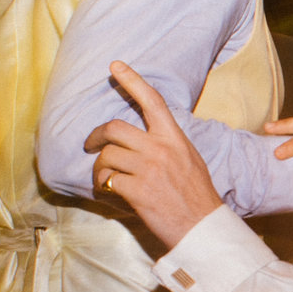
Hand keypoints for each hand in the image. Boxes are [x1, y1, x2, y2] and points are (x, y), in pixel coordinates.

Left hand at [85, 62, 224, 247]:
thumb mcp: (189, 159)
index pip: (152, 101)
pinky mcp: (137, 190)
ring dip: (98, 167)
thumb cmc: (197, 195)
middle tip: (89, 144)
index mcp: (174, 138)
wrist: (203, 226)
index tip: (115, 66)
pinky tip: (108, 190)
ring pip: (106, 155)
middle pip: (115, 128)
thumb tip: (143, 138)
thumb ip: (167, 144)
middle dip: (96, 135)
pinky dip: (102, 184)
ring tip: (103, 177)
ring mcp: (148, 169)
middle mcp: (160, 149)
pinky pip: (107, 179)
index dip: (132, 80)